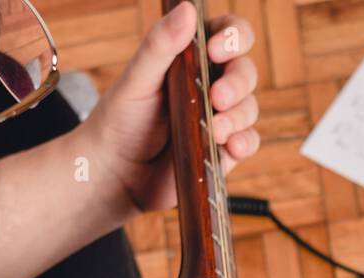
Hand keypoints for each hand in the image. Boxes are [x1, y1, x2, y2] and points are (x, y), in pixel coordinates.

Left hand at [80, 2, 261, 216]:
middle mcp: (209, 85)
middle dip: (238, 82)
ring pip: (250, 107)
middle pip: (245, 72)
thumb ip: (160, 45)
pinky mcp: (222, 151)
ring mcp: (218, 118)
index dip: (233, 37)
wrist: (114, 175)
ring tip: (215, 130)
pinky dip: (245, 142)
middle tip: (217, 97)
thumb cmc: (119, 121)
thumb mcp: (136, 79)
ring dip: (239, 116)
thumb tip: (186, 9)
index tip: (216, 50)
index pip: (227, 34)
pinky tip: (230, 145)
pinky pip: (249, 142)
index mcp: (190, 58)